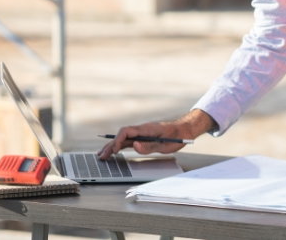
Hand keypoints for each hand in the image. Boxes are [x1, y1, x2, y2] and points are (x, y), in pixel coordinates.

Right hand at [97, 109, 215, 159]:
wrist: (184, 130)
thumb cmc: (177, 136)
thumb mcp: (165, 144)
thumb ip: (149, 146)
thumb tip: (134, 146)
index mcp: (146, 129)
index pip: (126, 131)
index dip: (118, 140)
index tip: (114, 150)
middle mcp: (141, 130)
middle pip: (121, 136)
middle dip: (110, 146)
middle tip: (102, 156)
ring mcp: (141, 134)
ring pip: (123, 139)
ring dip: (112, 146)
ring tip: (102, 155)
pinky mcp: (142, 138)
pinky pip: (128, 141)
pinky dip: (119, 146)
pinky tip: (113, 151)